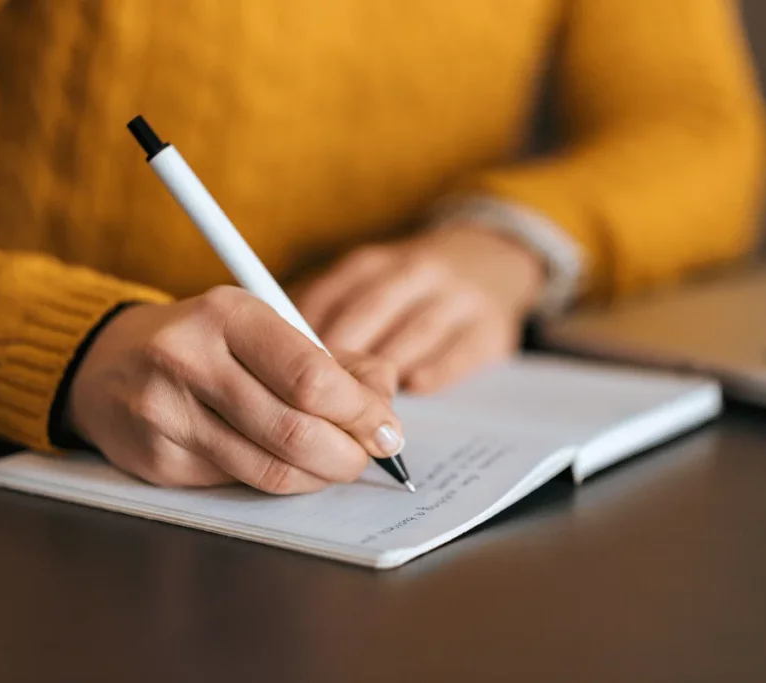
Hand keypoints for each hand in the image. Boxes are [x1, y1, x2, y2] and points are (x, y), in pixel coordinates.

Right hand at [65, 286, 403, 493]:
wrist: (108, 363)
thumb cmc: (208, 343)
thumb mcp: (267, 328)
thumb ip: (334, 360)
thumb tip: (384, 402)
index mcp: (228, 314)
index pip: (311, 376)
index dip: (361, 412)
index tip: (387, 428)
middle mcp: (190, 359)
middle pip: (295, 429)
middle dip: (347, 454)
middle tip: (367, 456)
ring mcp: (167, 413)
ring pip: (269, 468)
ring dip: (319, 475)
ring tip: (335, 463)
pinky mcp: (157, 460)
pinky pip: (239, 484)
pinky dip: (279, 481)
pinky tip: (288, 465)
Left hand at [295, 225, 545, 392]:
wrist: (492, 262)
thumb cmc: (411, 288)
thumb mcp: (370, 283)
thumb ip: (328, 311)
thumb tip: (273, 351)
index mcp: (376, 263)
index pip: (332, 295)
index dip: (306, 334)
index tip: (285, 368)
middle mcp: (417, 272)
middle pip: (370, 312)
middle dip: (341, 356)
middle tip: (318, 397)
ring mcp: (457, 298)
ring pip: (414, 332)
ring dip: (385, 370)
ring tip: (360, 405)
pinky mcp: (490, 328)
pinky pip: (460, 351)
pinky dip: (435, 371)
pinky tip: (414, 387)